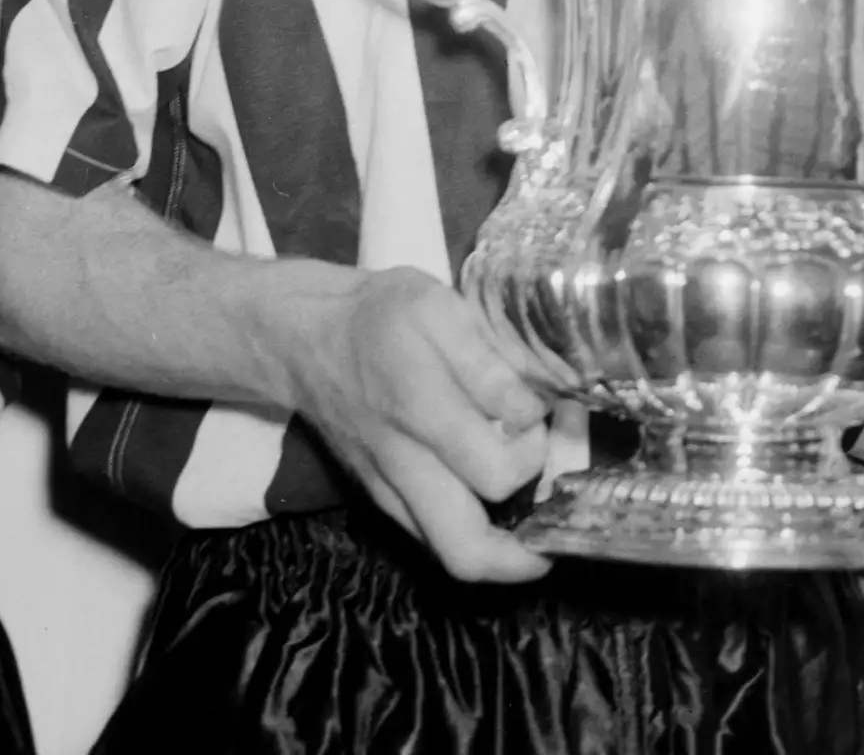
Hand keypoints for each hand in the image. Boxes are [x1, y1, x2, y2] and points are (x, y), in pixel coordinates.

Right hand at [275, 267, 555, 584]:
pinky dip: (468, 537)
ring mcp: (386, 489)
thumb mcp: (439, 307)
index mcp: (420, 406)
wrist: (308, 338)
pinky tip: (492, 508)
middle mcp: (402, 463)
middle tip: (555, 518)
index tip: (546, 416)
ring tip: (534, 524)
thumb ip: (488, 362)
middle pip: (466, 550)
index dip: (536, 452)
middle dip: (523, 553)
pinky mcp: (378, 499)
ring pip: (447, 555)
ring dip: (500, 554)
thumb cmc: (382, 315)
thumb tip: (531, 412)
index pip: (495, 470)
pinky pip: (428, 540)